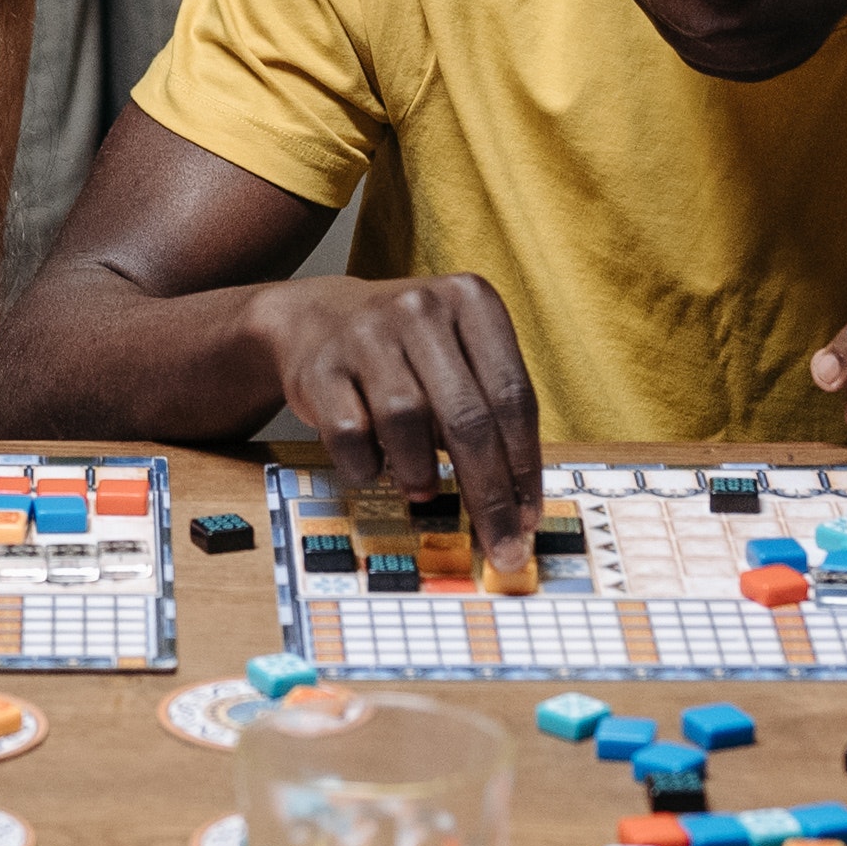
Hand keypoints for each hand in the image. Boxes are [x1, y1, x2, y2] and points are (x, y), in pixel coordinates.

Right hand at [237, 275, 545, 584]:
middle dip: (489, 494)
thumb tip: (519, 507)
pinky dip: (368, 464)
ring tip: (422, 491)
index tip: (530, 520)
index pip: (512, 395)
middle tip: (499, 545)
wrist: (316, 318)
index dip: (525, 467)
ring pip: (407, 421)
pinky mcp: (319, 366)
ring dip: (420, 473)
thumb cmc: (407, 352)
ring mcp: (365, 333)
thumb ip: (491, 412)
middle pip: (467, 416)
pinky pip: (351, 434)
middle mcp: (420, 307)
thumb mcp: (459, 355)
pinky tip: (375, 463)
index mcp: (471, 299)